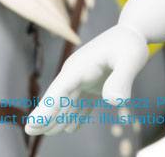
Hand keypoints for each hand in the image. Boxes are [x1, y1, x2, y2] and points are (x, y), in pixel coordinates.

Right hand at [25, 24, 147, 135]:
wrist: (133, 32)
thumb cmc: (130, 43)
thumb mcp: (130, 59)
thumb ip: (122, 80)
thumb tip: (115, 102)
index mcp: (80, 67)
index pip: (59, 91)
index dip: (46, 109)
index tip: (32, 125)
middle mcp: (77, 73)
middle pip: (58, 97)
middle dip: (45, 115)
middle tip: (30, 131)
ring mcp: (84, 79)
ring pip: (68, 101)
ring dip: (58, 117)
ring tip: (48, 133)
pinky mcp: (94, 83)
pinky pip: (81, 102)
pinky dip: (76, 115)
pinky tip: (71, 127)